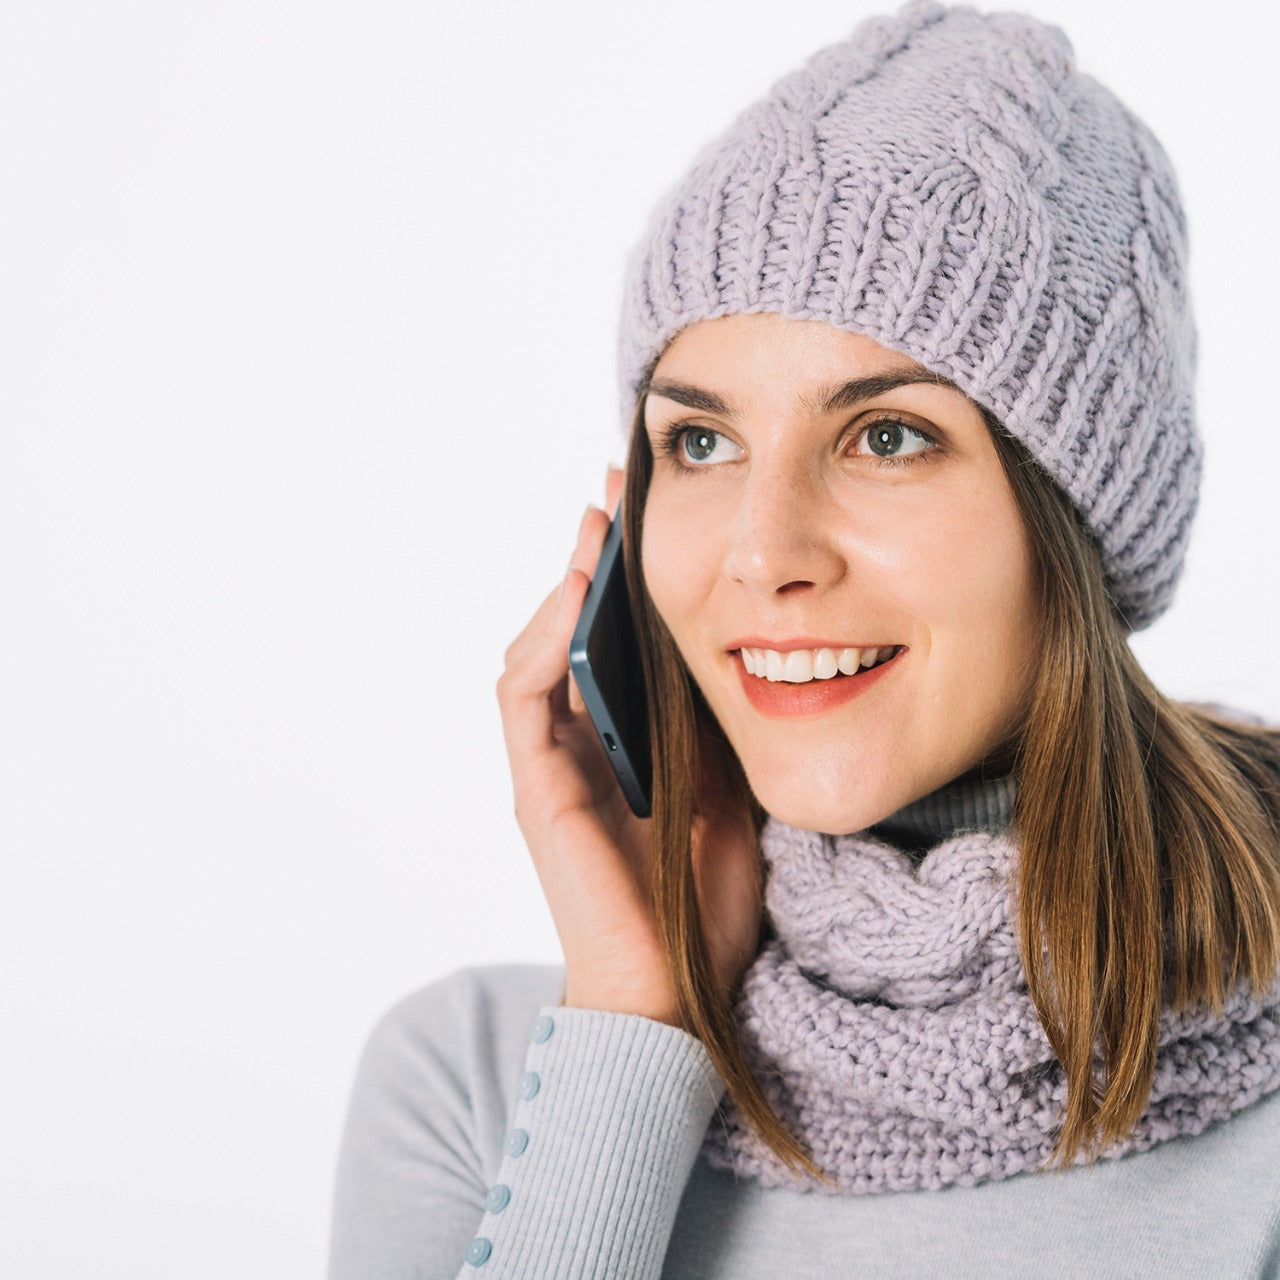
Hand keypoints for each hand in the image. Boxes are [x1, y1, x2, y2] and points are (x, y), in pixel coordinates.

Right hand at [495, 468, 762, 1028]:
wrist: (676, 987)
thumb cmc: (702, 897)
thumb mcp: (729, 783)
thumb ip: (718, 721)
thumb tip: (749, 645)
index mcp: (619, 741)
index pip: (610, 640)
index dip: (623, 575)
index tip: (653, 511)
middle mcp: (575, 744)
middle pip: (568, 632)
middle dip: (590, 559)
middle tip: (618, 489)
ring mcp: (550, 765)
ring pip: (536, 651)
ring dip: (563, 585)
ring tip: (596, 526)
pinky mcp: (537, 787)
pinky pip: (524, 697)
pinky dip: (546, 641)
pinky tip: (578, 594)